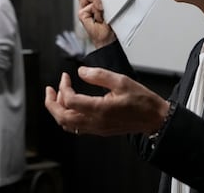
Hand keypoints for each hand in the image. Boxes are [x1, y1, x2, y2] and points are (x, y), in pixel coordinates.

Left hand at [45, 67, 167, 135]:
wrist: (154, 118)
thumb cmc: (141, 100)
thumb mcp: (121, 80)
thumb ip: (98, 75)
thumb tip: (81, 72)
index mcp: (100, 109)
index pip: (70, 101)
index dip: (63, 87)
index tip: (66, 77)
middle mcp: (95, 122)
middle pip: (62, 117)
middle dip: (52, 102)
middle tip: (50, 89)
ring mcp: (96, 128)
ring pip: (67, 125)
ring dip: (58, 110)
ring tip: (58, 96)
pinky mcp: (99, 130)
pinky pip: (75, 127)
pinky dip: (67, 116)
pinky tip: (70, 105)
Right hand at [77, 0, 116, 47]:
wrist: (108, 36)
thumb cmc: (110, 23)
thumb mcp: (109, 7)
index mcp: (92, 2)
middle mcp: (86, 5)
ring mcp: (83, 10)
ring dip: (98, 3)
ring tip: (102, 13)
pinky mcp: (81, 15)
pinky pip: (90, 6)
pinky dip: (97, 11)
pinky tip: (99, 18)